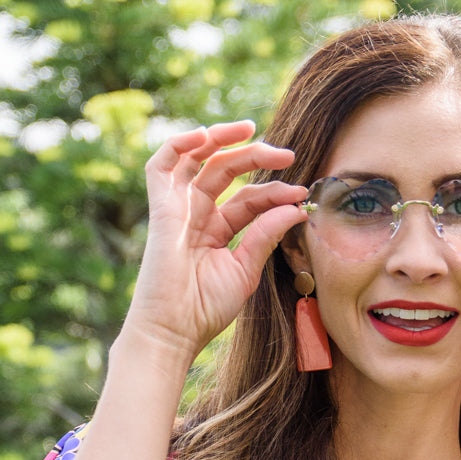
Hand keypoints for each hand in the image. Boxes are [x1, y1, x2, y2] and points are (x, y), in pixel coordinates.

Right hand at [124, 121, 307, 360]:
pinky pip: (161, 165)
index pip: (248, 199)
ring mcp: (177, 210)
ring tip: (250, 130)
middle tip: (287, 154)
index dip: (274, 192)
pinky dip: (178, 144)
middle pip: (226, 171)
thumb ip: (266, 235)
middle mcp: (196, 215)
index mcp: (217, 231)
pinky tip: (205, 135)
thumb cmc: (206, 309)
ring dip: (221, 138)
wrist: (174, 329)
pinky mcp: (160, 209)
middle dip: (256, 157)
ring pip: (197, 159)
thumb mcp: (246, 269)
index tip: (300, 192)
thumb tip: (296, 208)